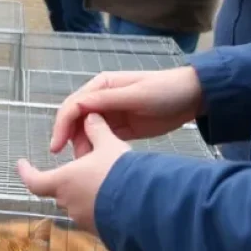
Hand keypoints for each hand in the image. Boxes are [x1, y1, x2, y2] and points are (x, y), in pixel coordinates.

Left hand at [17, 114, 130, 231]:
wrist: (145, 207)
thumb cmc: (120, 174)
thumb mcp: (108, 145)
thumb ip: (97, 131)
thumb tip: (91, 118)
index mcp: (62, 182)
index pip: (33, 180)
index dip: (26, 172)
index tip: (21, 165)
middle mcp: (69, 203)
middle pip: (59, 190)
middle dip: (67, 180)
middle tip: (80, 168)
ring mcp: (84, 220)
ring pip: (78, 203)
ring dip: (85, 193)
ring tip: (103, 180)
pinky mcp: (101, 231)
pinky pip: (95, 217)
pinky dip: (99, 207)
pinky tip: (116, 198)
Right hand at [49, 66, 203, 154]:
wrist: (194, 97)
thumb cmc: (165, 91)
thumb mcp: (136, 95)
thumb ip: (107, 100)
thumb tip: (78, 107)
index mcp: (100, 86)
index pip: (73, 106)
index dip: (62, 125)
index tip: (56, 147)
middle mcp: (100, 99)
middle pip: (76, 120)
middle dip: (70, 139)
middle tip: (73, 162)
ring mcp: (110, 114)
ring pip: (86, 132)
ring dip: (83, 146)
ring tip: (89, 164)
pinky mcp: (120, 128)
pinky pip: (101, 139)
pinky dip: (96, 150)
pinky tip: (98, 161)